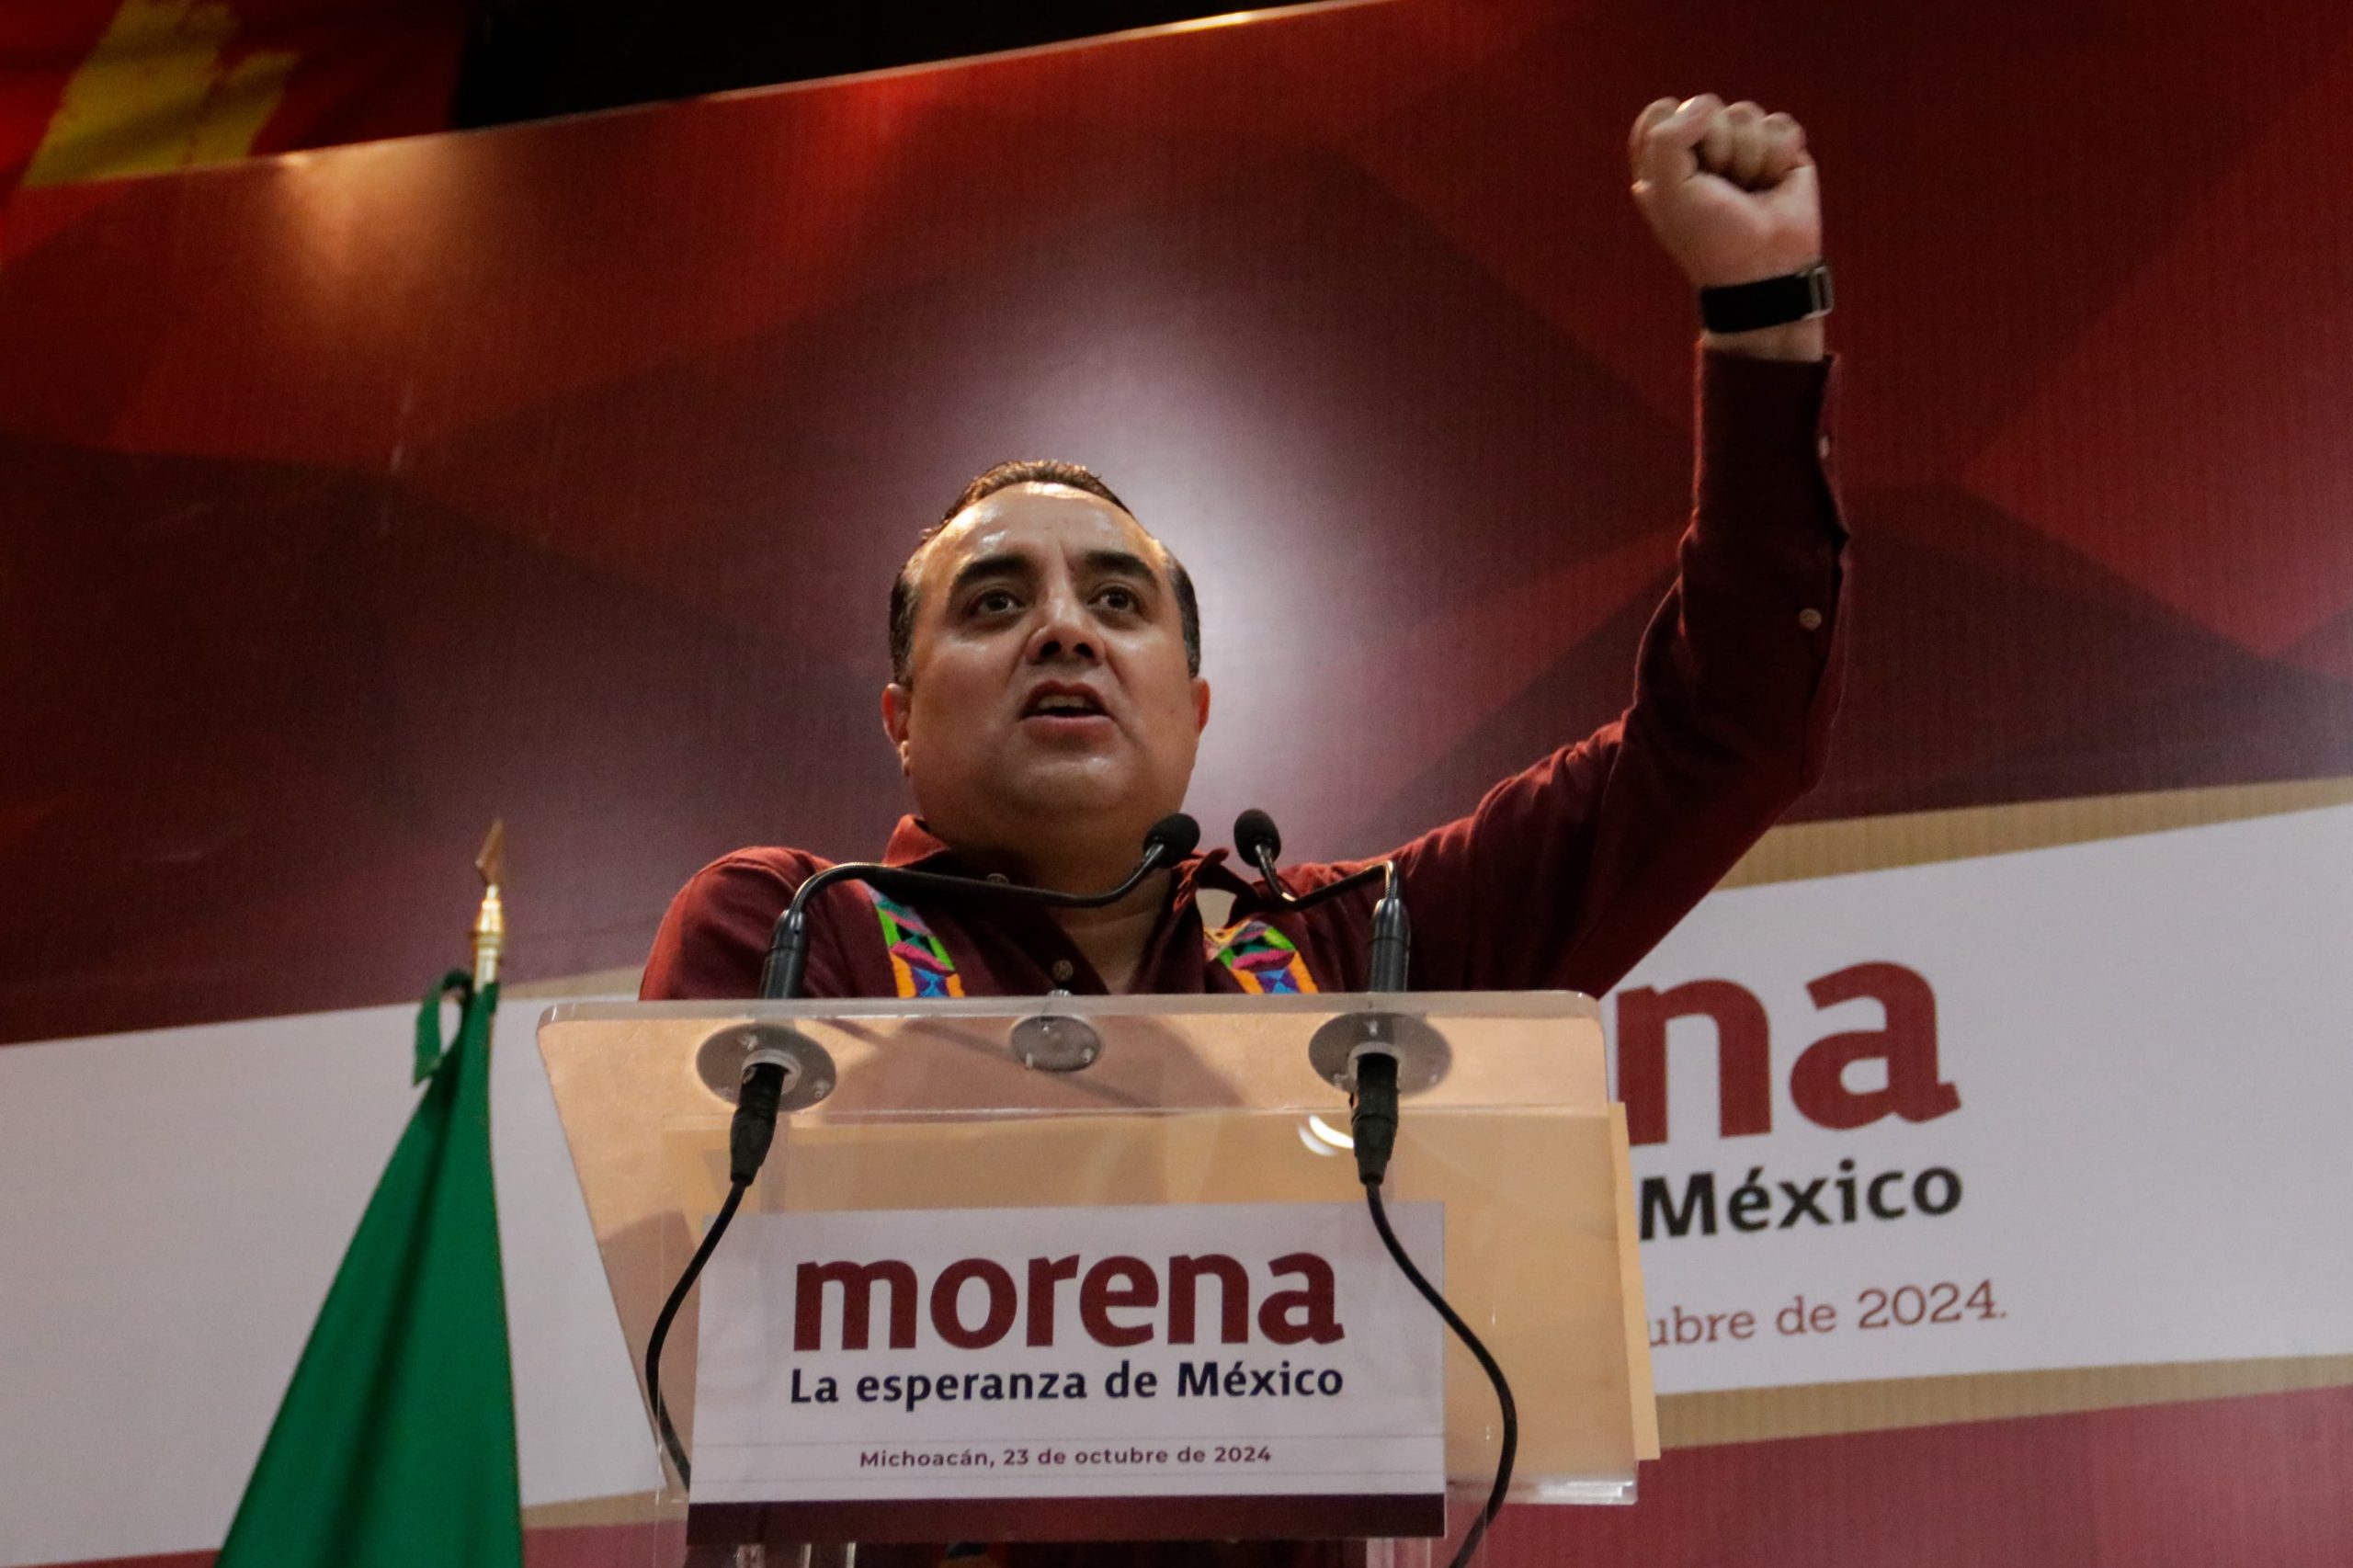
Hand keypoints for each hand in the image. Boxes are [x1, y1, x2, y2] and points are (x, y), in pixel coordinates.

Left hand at [1630, 95, 1825, 358]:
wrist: (1764, 268)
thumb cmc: (1710, 235)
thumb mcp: (1668, 192)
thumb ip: (1666, 138)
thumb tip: (1704, 105)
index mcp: (1664, 160)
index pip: (1659, 112)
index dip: (1671, 134)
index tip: (1680, 170)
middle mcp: (1702, 149)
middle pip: (1705, 105)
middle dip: (1715, 147)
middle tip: (1720, 188)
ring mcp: (1743, 146)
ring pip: (1745, 112)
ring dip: (1748, 157)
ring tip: (1748, 191)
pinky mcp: (1782, 150)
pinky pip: (1780, 124)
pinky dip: (1778, 157)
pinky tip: (1774, 184)